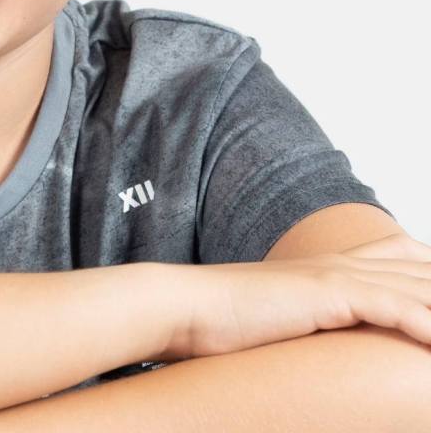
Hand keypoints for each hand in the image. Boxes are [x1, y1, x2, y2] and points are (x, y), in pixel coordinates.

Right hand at [161, 232, 430, 360]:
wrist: (187, 308)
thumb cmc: (223, 321)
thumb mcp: (278, 317)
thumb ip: (306, 318)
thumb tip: (310, 337)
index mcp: (331, 266)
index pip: (405, 257)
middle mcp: (340, 263)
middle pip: (421, 267)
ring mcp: (334, 276)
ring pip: (417, 285)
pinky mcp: (325, 294)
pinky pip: (393, 305)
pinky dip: (423, 323)